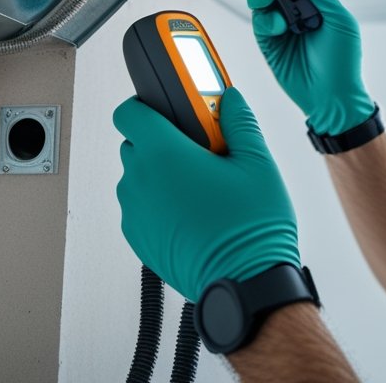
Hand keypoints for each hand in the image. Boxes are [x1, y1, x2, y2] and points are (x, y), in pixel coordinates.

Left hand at [114, 87, 299, 301]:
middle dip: (163, 141)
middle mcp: (140, 181)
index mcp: (164, 154)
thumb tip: (230, 100)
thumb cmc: (250, 230)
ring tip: (201, 187)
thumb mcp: (257, 163)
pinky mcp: (138, 239)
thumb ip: (239, 122)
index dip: (145, 105)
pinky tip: (193, 211)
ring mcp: (135, 213)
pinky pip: (140, 207)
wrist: (244, 285)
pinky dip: (158, 203)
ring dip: (160, 174)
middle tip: (200, 151)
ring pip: (138, 176)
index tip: (167, 110)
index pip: (129, 112)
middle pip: (135, 142)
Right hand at [243, 0, 374, 135]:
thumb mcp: (340, 21)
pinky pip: (259, 24)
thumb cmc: (344, 61)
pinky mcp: (269, 45)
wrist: (332, 98)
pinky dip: (264, 19)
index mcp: (314, 3)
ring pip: (260, 2)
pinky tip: (277, 26)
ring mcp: (281, 29)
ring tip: (269, 1)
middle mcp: (295, 12)